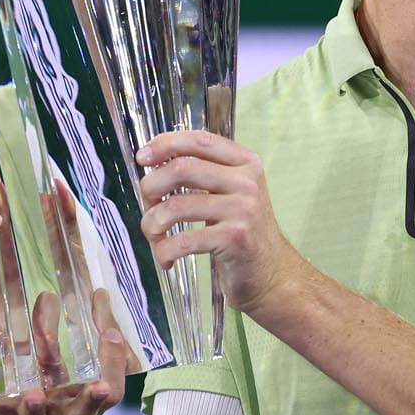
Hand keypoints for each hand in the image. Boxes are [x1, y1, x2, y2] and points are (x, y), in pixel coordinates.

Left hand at [0, 290, 132, 414]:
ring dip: (34, 407)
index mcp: (82, 405)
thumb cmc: (56, 408)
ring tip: (32, 395)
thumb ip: (84, 341)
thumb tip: (97, 291)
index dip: (115, 365)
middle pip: (80, 410)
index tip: (112, 334)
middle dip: (89, 399)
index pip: (110, 390)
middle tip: (96, 386)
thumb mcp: (75, 381)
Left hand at [136, 129, 300, 317]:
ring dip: (152, 223)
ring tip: (154, 236)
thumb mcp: (231, 193)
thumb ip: (203, 173)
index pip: (199, 140)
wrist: (272, 274)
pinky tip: (166, 258)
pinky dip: (164, 251)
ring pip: (176, 206)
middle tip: (147, 205)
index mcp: (245, 163)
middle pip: (182, 168)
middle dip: (151, 187)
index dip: (165, 144)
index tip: (143, 158)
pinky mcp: (234, 239)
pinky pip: (183, 241)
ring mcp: (243, 210)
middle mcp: (247, 182)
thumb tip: (153, 164)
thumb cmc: (241, 233)